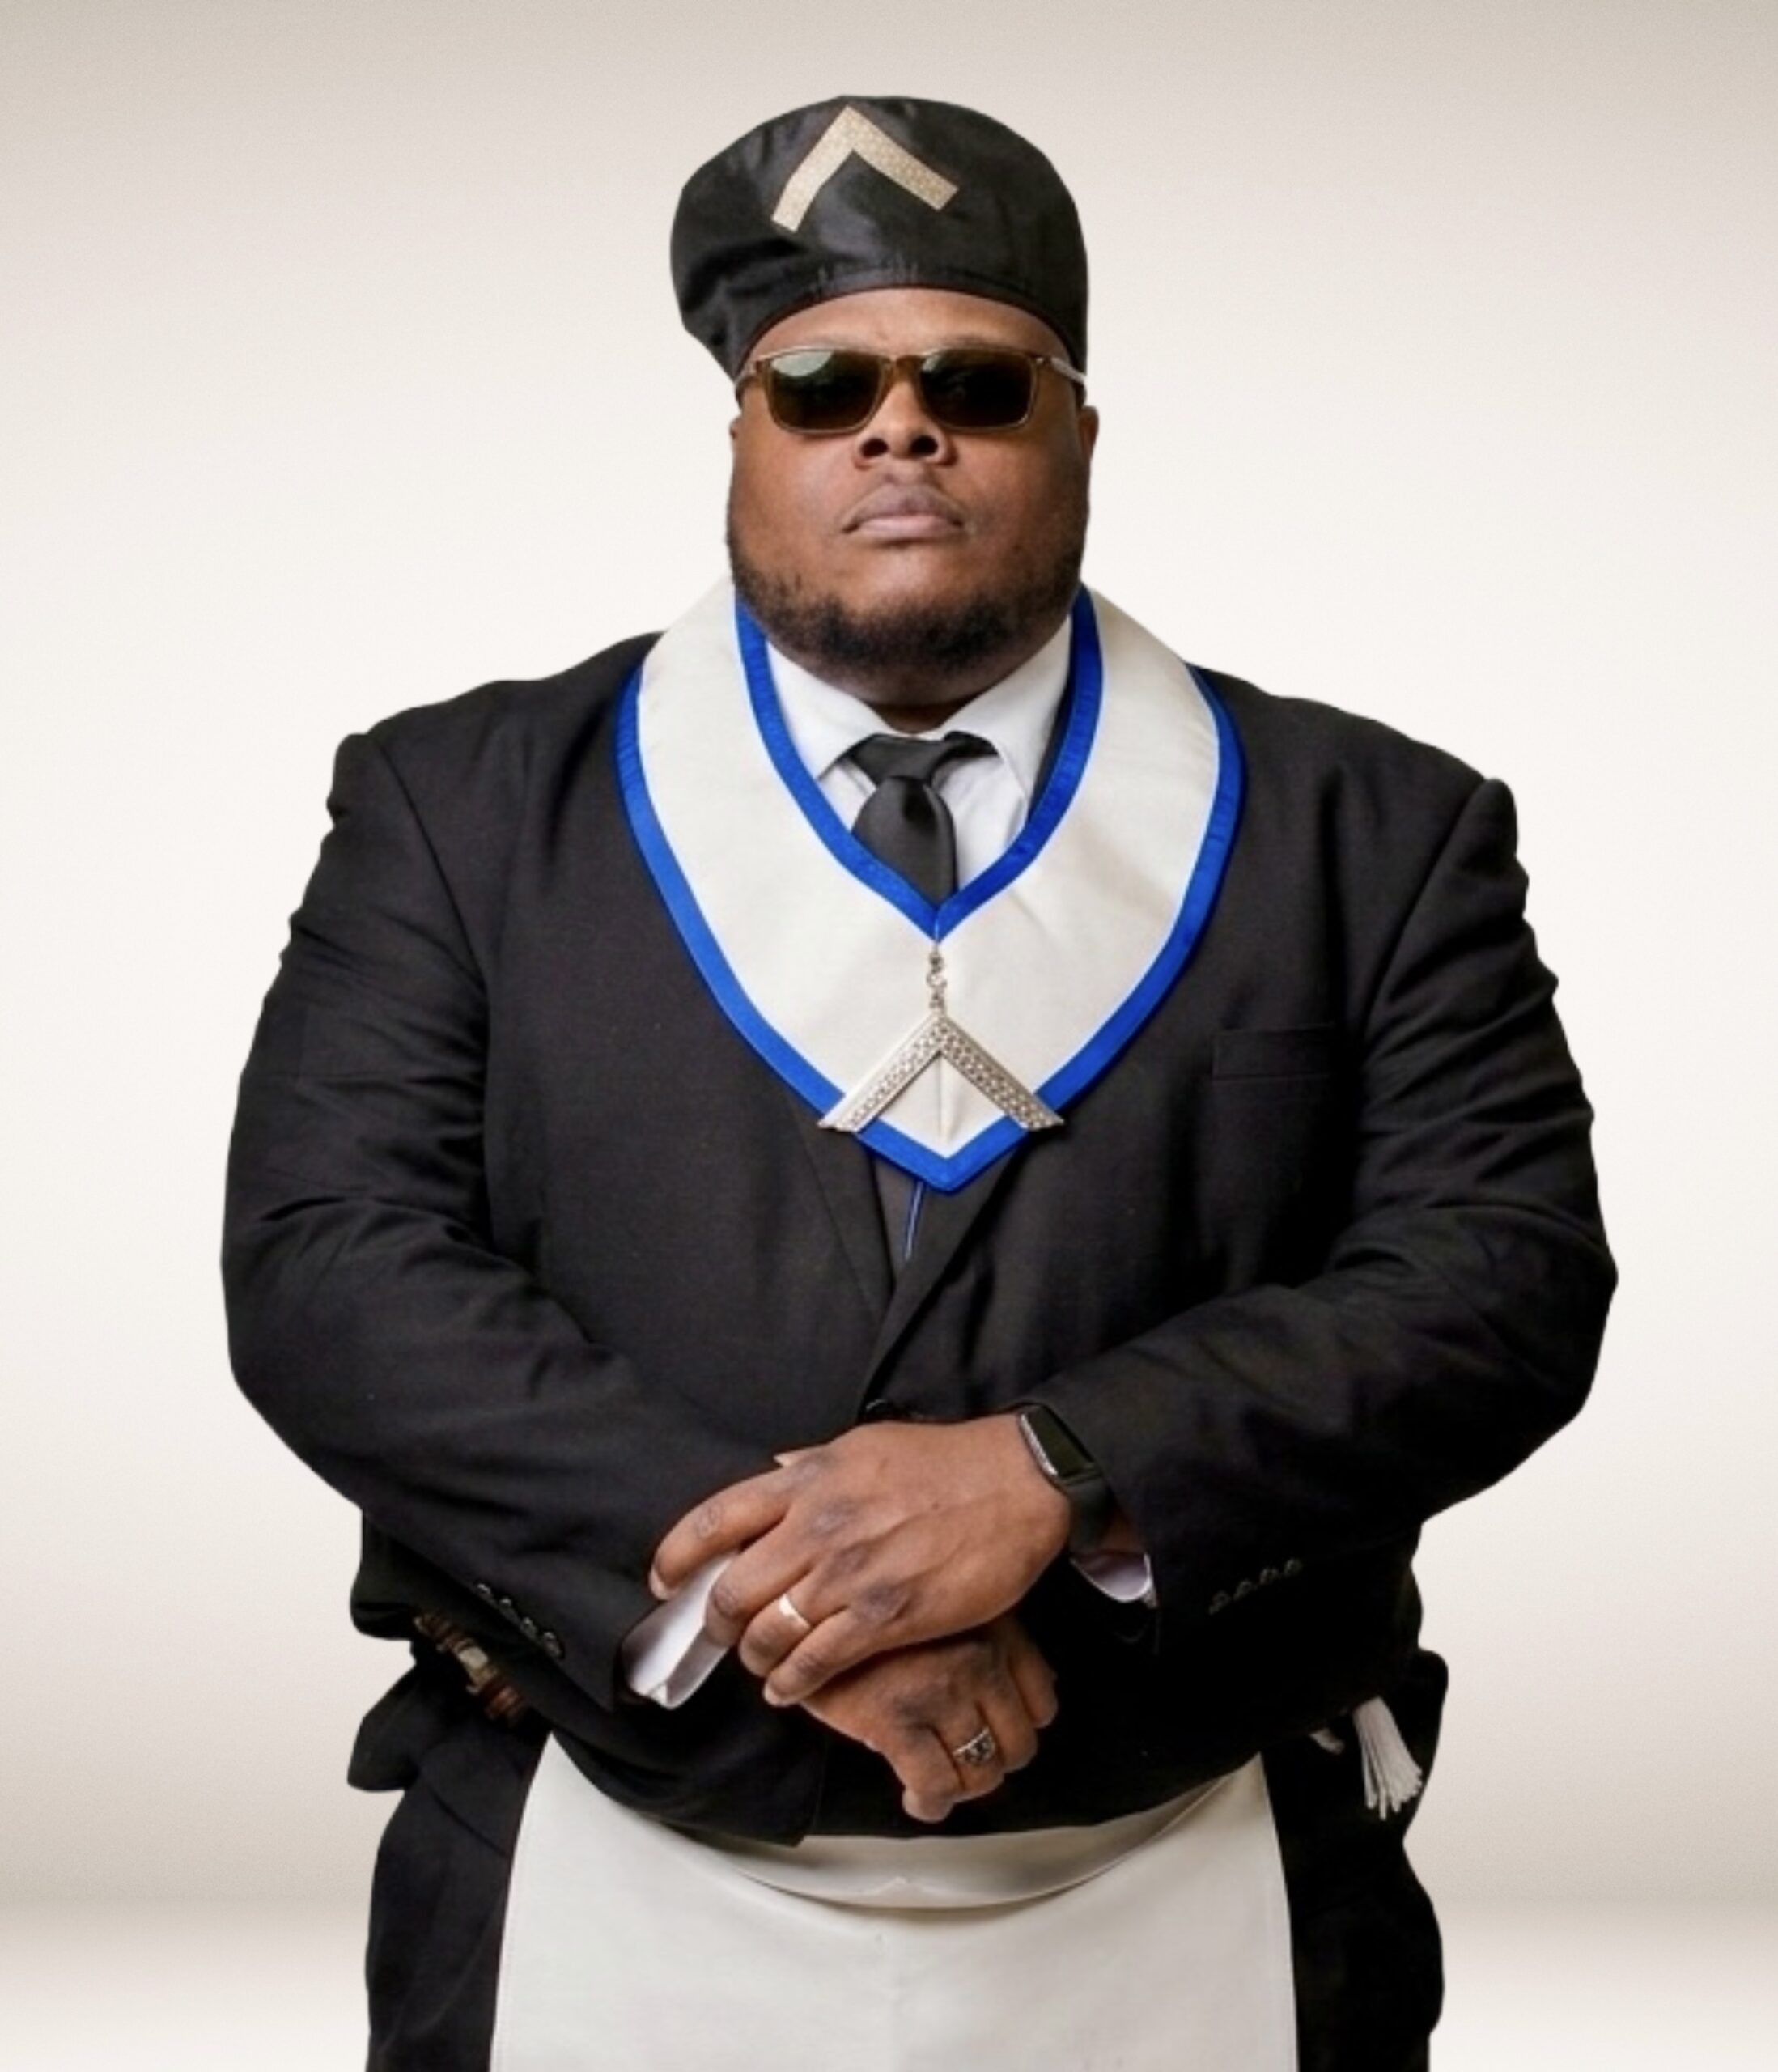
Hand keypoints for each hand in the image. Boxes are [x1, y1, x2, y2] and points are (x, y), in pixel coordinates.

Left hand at [648, 1416, 1070, 1704]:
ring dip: (755, 1658)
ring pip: (769, 1632)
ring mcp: (849, 1575)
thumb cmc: (946, 1461)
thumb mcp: (866, 1443)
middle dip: (717, 1621)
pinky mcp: (885, 1616)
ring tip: (759, 1665)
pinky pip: (816, 1662)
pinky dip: (793, 1684)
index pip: (715, 1518)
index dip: (678, 1555)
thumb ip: (814, 1464)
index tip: (665, 1578)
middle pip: (734, 1588)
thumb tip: (776, 1468)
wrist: (1015, 1484)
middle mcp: (817, 1528)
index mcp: (808, 1480)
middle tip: (721, 1634)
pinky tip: (790, 1690)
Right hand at [799, 1615, 1058, 1823]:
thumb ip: (993, 1637)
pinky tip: (918, 1800)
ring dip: (963, 1787)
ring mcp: (940, 1691)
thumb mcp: (948, 1604)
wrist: (804, 1606)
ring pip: (981, 1772)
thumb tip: (1042, 1686)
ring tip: (942, 1782)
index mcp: (995, 1627)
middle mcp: (978, 1658)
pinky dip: (930, 1804)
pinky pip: (935, 1787)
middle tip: (967, 1764)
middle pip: (1017, 1743)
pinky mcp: (897, 1721)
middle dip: (993, 1762)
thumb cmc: (872, 1606)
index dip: (1021, 1727)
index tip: (999, 1735)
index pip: (1042, 1700)